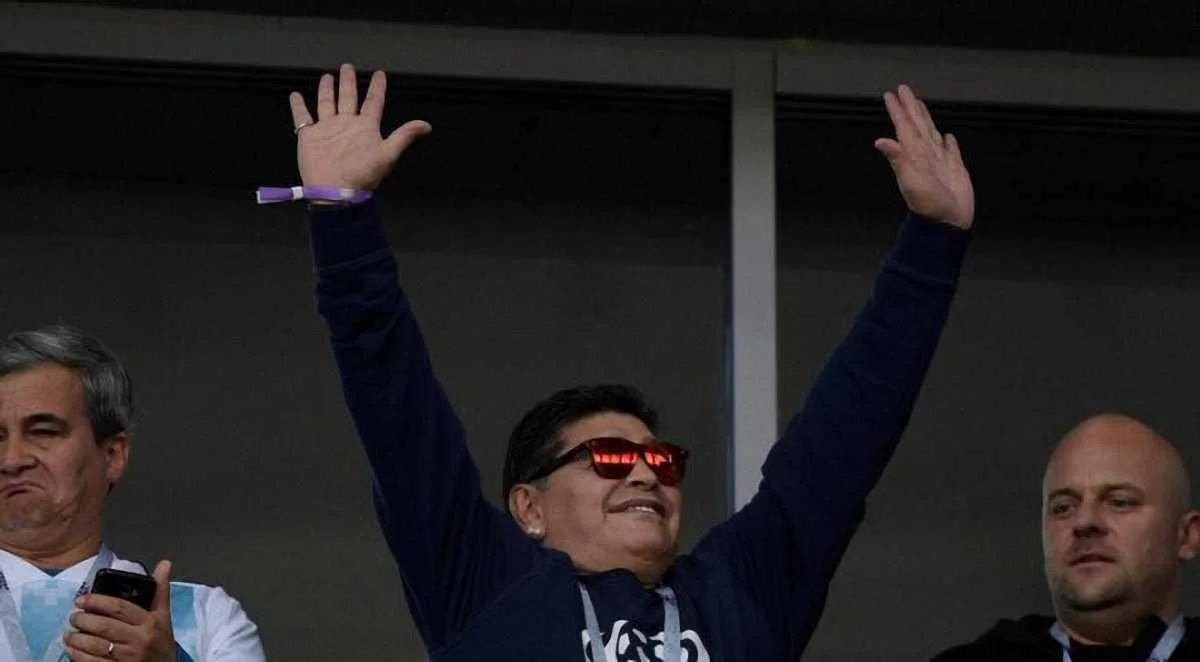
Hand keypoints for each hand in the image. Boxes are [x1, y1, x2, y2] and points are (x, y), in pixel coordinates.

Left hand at [66, 560, 176, 661]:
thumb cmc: (161, 642)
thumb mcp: (164, 617)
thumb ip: (160, 591)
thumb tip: (165, 563)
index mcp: (149, 623)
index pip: (120, 608)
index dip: (98, 601)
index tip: (82, 599)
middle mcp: (139, 640)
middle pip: (104, 626)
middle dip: (83, 620)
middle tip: (73, 616)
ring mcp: (127, 658)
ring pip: (95, 645)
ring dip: (77, 638)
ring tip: (69, 633)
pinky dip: (78, 655)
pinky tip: (72, 649)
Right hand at [289, 63, 431, 189]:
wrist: (336, 190)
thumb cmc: (362, 174)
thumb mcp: (387, 154)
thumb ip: (404, 136)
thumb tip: (427, 126)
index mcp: (365, 127)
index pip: (373, 102)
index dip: (377, 88)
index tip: (379, 74)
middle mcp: (347, 125)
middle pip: (349, 97)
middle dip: (349, 82)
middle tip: (348, 66)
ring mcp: (328, 129)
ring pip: (327, 103)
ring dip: (327, 90)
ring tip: (328, 76)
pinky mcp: (310, 136)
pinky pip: (302, 117)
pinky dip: (298, 106)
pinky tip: (296, 95)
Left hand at [874, 85, 973, 229]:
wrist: (947, 224)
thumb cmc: (928, 205)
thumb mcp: (910, 180)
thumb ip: (897, 159)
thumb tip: (879, 141)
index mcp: (914, 155)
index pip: (904, 127)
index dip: (897, 111)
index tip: (890, 94)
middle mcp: (925, 155)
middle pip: (917, 125)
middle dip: (910, 107)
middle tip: (904, 89)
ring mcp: (940, 162)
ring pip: (932, 133)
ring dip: (926, 119)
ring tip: (920, 106)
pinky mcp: (955, 170)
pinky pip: (951, 151)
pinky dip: (949, 142)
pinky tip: (947, 136)